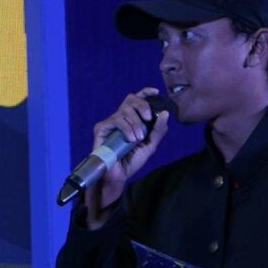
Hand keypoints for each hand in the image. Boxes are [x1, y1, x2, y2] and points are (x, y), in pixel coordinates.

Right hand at [84, 88, 170, 219]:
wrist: (118, 174)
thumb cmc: (132, 160)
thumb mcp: (150, 145)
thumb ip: (159, 130)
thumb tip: (165, 113)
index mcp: (132, 119)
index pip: (137, 99)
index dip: (145, 92)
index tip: (156, 92)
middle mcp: (120, 118)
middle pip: (131, 99)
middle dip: (143, 106)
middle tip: (148, 118)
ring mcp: (110, 122)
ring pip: (125, 110)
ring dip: (136, 123)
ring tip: (138, 138)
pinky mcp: (101, 128)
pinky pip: (117, 120)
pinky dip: (127, 128)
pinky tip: (130, 139)